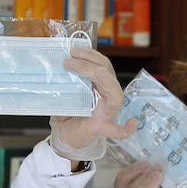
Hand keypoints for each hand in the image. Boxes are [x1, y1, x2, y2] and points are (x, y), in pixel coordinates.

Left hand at [49, 47, 138, 162]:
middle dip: (90, 63)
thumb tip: (54, 67)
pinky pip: (117, 130)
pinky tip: (132, 123)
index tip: (73, 49)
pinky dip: (125, 128)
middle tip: (68, 60)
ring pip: (115, 94)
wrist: (63, 138)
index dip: (90, 54)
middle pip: (107, 74)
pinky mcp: (101, 127)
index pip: (101, 64)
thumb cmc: (67, 114)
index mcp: (99, 85)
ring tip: (96, 72)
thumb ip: (64, 82)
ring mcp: (106, 112)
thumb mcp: (63, 93)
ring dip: (105, 81)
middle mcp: (106, 96)